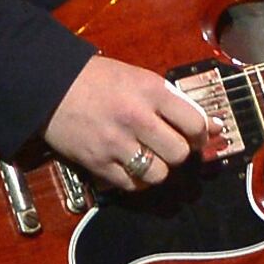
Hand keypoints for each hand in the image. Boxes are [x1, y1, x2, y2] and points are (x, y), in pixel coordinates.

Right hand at [44, 54, 224, 189]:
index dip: (201, 135)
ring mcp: (115, 142)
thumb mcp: (140, 79)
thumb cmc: (98, 80)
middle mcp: (136, 118)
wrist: (48, 85)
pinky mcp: (96, 162)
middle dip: (179, 153)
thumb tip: (215, 126)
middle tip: (169, 147)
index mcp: (151, 92)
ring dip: (158, 169)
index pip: (195, 123)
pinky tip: (130, 166)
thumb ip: (175, 102)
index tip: (196, 137)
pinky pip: (131, 185)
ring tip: (148, 157)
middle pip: (180, 153)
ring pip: (158, 174)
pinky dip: (135, 180)